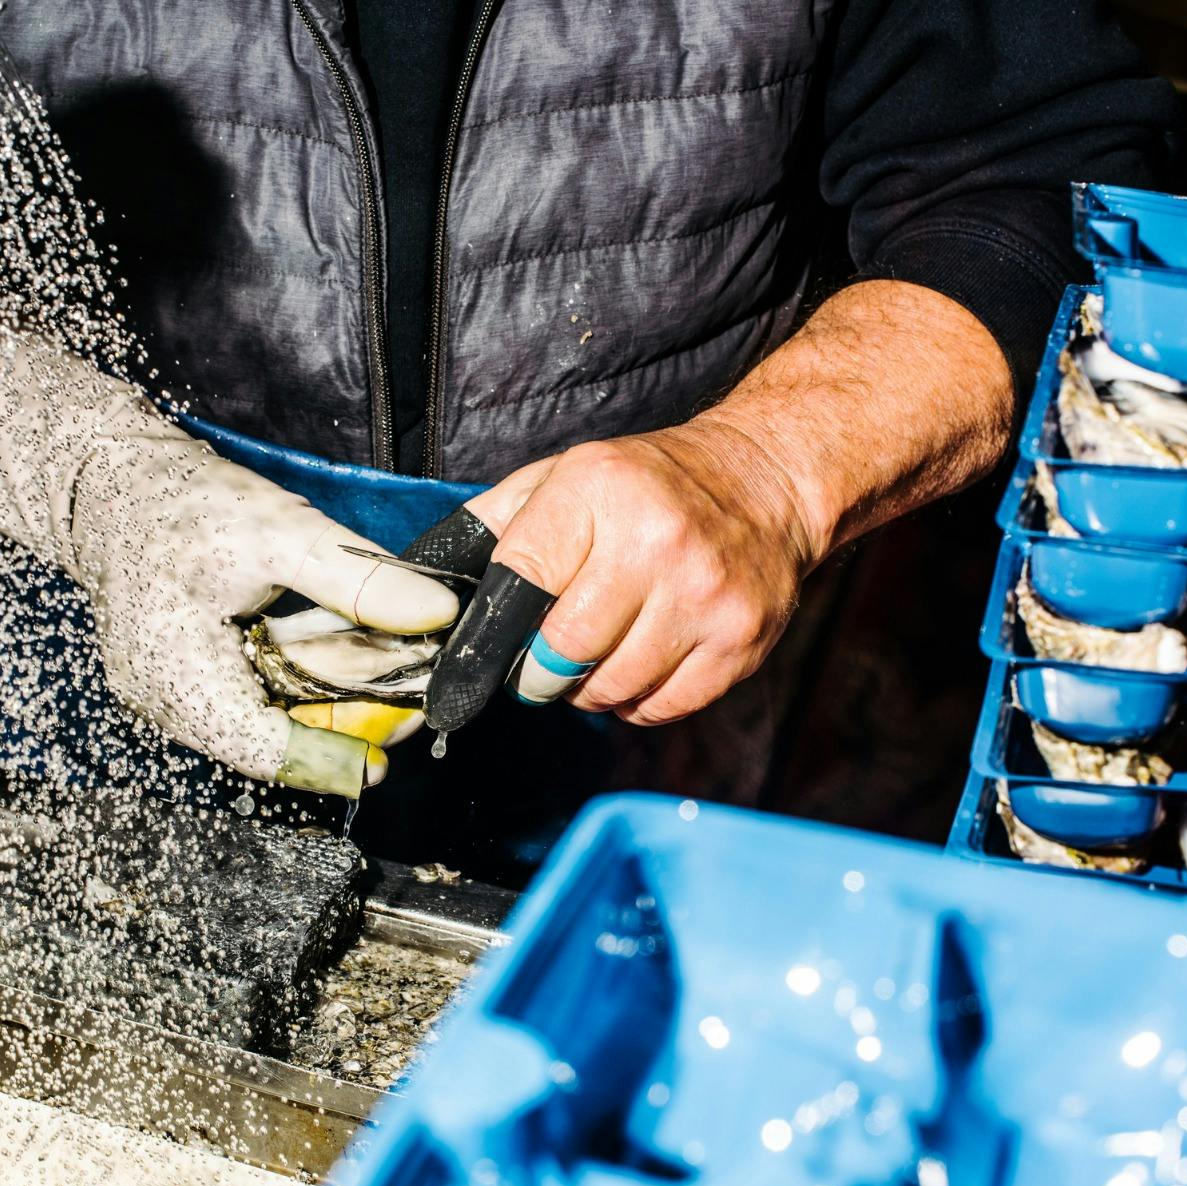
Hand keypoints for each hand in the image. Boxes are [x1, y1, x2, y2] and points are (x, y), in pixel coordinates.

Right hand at [0, 313, 457, 797]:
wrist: (114, 483)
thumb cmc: (184, 503)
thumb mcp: (282, 530)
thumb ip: (359, 578)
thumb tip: (438, 613)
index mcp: (177, 677)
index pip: (263, 749)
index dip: (331, 758)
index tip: (385, 760)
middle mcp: (168, 703)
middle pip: (272, 740)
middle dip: (344, 725)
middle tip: (408, 701)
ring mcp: (173, 695)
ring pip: (266, 721)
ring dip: (328, 704)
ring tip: (387, 672)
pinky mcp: (185, 680)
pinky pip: (252, 698)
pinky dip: (299, 684)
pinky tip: (339, 656)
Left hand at [434, 280, 1013, 728]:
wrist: (767, 481)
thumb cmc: (649, 484)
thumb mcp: (565, 475)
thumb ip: (495, 524)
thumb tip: (419, 583)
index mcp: (597, 490)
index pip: (517, 583)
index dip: (490, 633)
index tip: (478, 657)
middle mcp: (654, 542)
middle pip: (560, 651)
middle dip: (535, 672)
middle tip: (538, 664)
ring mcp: (704, 596)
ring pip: (609, 689)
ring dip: (586, 691)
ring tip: (594, 660)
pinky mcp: (740, 642)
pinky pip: (660, 708)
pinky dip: (635, 703)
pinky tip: (638, 667)